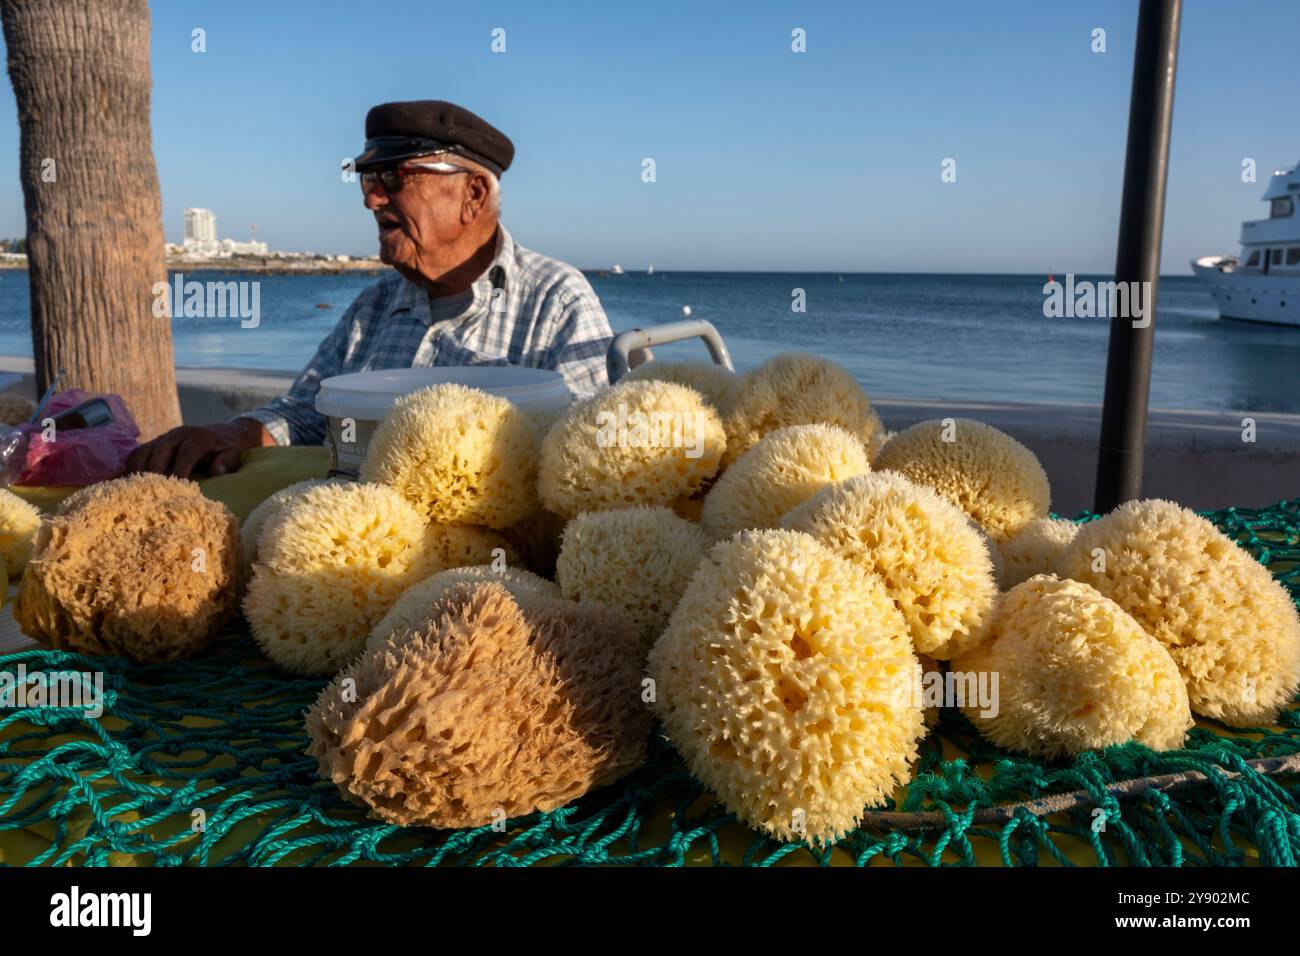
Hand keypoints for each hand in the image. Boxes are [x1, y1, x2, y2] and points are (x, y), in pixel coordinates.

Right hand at [124, 418, 271, 478]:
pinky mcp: (153, 444)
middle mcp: (178, 434)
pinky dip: (130, 469)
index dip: (180, 468)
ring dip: (137, 472)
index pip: (186, 452)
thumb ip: (228, 461)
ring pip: (143, 452)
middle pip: (160, 451)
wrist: (220, 433)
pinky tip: (128, 486)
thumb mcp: (234, 454)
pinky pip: (136, 454)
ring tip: (136, 492)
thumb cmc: (226, 449)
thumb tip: (216, 470)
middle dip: (155, 472)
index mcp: (199, 437)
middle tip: (151, 493)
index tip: (176, 486)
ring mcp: (163, 438)